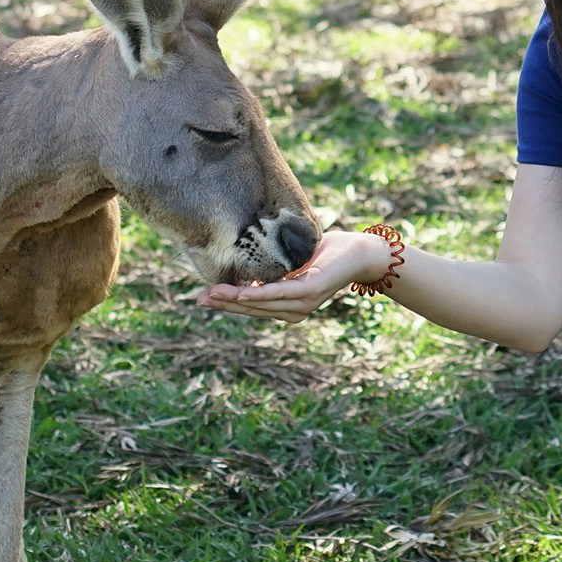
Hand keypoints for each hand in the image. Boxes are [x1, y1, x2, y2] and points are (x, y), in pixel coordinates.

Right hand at [196, 228, 394, 323]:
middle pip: (253, 308)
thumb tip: (243, 260)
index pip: (252, 306)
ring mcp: (304, 303)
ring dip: (236, 299)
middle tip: (199, 298)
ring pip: (263, 303)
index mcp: (288, 304)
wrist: (362, 252)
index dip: (227, 302)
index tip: (202, 297)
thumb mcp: (292, 261)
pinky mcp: (312, 291)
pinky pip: (281, 293)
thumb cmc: (327, 253)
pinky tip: (243, 292)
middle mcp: (295, 309)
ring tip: (213, 293)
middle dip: (225, 303)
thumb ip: (271, 268)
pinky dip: (261, 293)